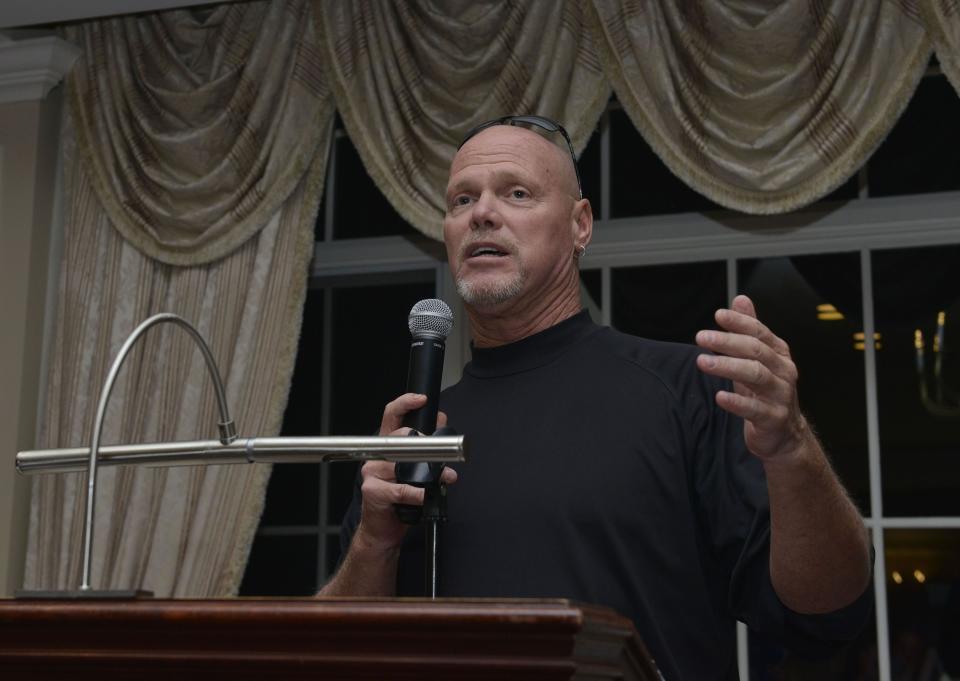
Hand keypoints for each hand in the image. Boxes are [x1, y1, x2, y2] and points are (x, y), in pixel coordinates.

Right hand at [356, 394, 457, 548]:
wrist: (383, 529)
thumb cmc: (398, 498)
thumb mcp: (413, 468)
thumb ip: (425, 447)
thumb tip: (442, 424)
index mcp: (386, 446)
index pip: (391, 416)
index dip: (405, 403)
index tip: (422, 399)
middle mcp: (376, 455)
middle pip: (401, 438)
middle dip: (426, 445)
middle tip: (444, 453)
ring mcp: (371, 472)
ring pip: (403, 464)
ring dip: (429, 472)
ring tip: (444, 477)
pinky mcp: (373, 491)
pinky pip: (400, 488)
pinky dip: (416, 493)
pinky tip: (424, 495)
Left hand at [695, 295, 809, 461]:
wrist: (783, 434)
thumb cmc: (765, 393)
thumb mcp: (757, 359)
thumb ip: (749, 330)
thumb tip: (740, 299)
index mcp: (778, 354)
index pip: (759, 332)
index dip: (740, 322)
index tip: (718, 315)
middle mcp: (783, 371)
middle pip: (756, 351)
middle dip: (728, 341)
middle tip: (701, 336)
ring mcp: (781, 395)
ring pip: (756, 375)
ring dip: (727, 366)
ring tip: (702, 362)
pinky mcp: (773, 418)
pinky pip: (755, 409)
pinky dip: (736, 402)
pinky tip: (719, 396)